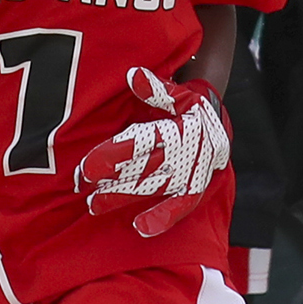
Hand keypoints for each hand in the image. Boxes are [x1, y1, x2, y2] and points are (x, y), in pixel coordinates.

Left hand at [74, 69, 229, 238]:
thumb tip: (133, 75)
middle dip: (109, 179)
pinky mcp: (195, 189)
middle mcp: (183, 153)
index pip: (140, 144)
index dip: (113, 155)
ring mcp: (189, 173)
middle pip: (141, 169)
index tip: (87, 167)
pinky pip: (180, 206)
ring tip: (94, 205)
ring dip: (123, 197)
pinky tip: (140, 227)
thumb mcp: (179, 94)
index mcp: (177, 128)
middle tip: (80, 184)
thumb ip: (156, 89)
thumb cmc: (192, 108)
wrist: (222, 126)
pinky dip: (162, 218)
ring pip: (152, 188)